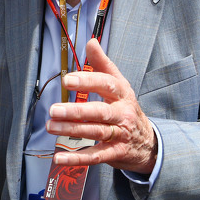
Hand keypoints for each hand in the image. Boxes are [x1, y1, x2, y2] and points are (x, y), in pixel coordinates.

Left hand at [46, 39, 157, 173]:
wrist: (148, 142)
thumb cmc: (126, 108)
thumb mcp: (120, 84)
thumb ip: (103, 64)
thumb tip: (91, 41)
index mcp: (122, 93)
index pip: (105, 84)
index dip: (87, 82)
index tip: (67, 80)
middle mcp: (122, 113)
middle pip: (99, 111)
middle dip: (75, 111)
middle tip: (54, 109)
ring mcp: (120, 134)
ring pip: (95, 132)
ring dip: (71, 130)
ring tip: (51, 126)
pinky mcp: (116, 153)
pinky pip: (95, 156)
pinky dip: (77, 158)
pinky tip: (60, 157)